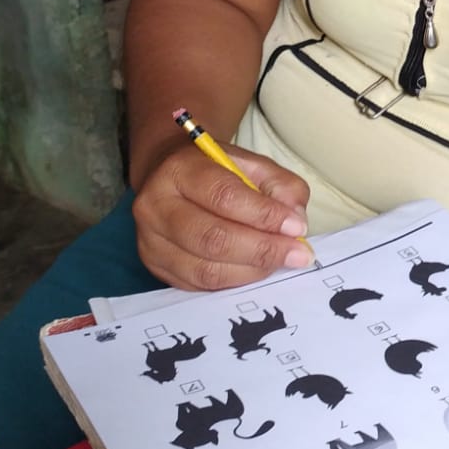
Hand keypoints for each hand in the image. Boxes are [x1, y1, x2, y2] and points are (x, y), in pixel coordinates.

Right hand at [133, 142, 313, 290]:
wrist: (171, 178)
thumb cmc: (217, 171)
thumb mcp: (253, 164)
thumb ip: (281, 186)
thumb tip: (295, 221)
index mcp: (179, 170)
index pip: (224, 196)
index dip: (264, 215)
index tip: (297, 227)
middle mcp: (155, 206)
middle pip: (213, 238)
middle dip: (263, 249)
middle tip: (298, 254)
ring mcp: (150, 241)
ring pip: (206, 269)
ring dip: (252, 270)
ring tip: (280, 261)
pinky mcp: (156, 266)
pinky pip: (200, 284)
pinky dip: (235, 280)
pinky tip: (255, 268)